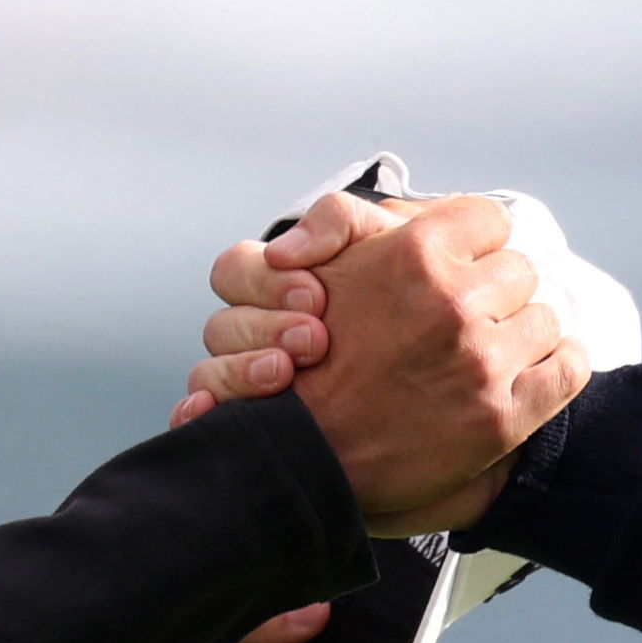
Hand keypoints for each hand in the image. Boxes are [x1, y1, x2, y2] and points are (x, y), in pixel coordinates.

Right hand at [175, 183, 401, 425]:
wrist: (441, 348)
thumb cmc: (414, 284)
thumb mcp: (386, 237)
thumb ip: (338, 222)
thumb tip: (284, 250)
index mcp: (275, 282)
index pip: (236, 271)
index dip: (265, 282)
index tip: (316, 295)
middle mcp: (257, 330)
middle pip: (222, 326)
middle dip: (265, 329)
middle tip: (315, 339)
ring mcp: (253, 377)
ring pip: (211, 374)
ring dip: (240, 372)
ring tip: (284, 374)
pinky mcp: (260, 420)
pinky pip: (206, 419)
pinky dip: (199, 414)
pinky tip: (209, 413)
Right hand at [179, 191, 580, 532]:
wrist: (301, 454)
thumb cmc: (307, 360)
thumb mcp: (319, 265)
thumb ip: (364, 222)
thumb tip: (421, 210)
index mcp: (414, 255)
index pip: (489, 219)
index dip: (478, 241)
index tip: (468, 262)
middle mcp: (452, 304)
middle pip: (519, 270)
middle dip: (496, 291)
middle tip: (469, 316)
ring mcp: (481, 363)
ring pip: (545, 318)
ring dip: (522, 333)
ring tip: (489, 351)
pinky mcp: (500, 418)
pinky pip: (568, 369)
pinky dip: (559, 366)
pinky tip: (537, 371)